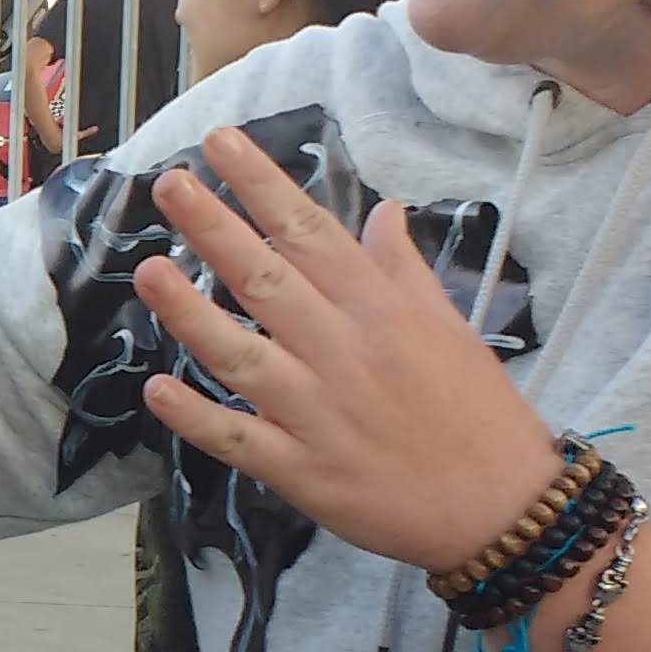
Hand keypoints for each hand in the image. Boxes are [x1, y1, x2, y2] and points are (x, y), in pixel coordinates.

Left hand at [131, 125, 567, 571]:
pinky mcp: (302, 470)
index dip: (261, 185)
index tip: (219, 143)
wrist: (503, 508)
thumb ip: (403, 268)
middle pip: (267, 280)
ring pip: (240, 354)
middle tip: (168, 185)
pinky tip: (156, 389)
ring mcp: (317, 412)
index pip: (311, 232)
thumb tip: (382, 209)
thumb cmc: (478, 412)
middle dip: (213, 229)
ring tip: (147, 271)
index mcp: (379, 310)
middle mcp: (343, 351)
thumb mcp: (450, 326)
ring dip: (190, 313)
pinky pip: (238, 439)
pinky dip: (195, 416)